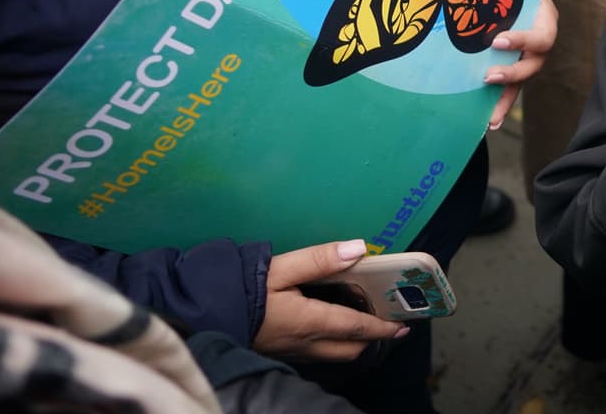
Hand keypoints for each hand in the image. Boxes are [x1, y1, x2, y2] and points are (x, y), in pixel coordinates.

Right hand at [253, 239, 407, 360]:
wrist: (203, 314)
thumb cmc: (242, 290)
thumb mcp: (281, 267)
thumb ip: (320, 259)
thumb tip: (359, 249)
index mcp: (310, 322)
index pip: (357, 329)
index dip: (382, 328)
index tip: (402, 326)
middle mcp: (305, 343)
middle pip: (350, 348)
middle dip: (371, 339)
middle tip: (386, 322)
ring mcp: (292, 351)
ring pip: (334, 354)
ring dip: (353, 342)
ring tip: (364, 323)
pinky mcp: (280, 350)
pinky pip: (317, 353)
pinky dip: (332, 343)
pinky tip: (330, 326)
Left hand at [484, 0, 558, 129]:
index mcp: (545, 19)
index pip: (541, 36)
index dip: (522, 41)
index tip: (496, 41)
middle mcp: (540, 42)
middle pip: (533, 65)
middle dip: (512, 74)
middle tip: (489, 77)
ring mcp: (528, 56)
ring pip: (521, 82)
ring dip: (505, 100)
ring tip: (491, 118)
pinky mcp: (514, 66)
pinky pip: (510, 88)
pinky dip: (499, 104)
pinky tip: (488, 120)